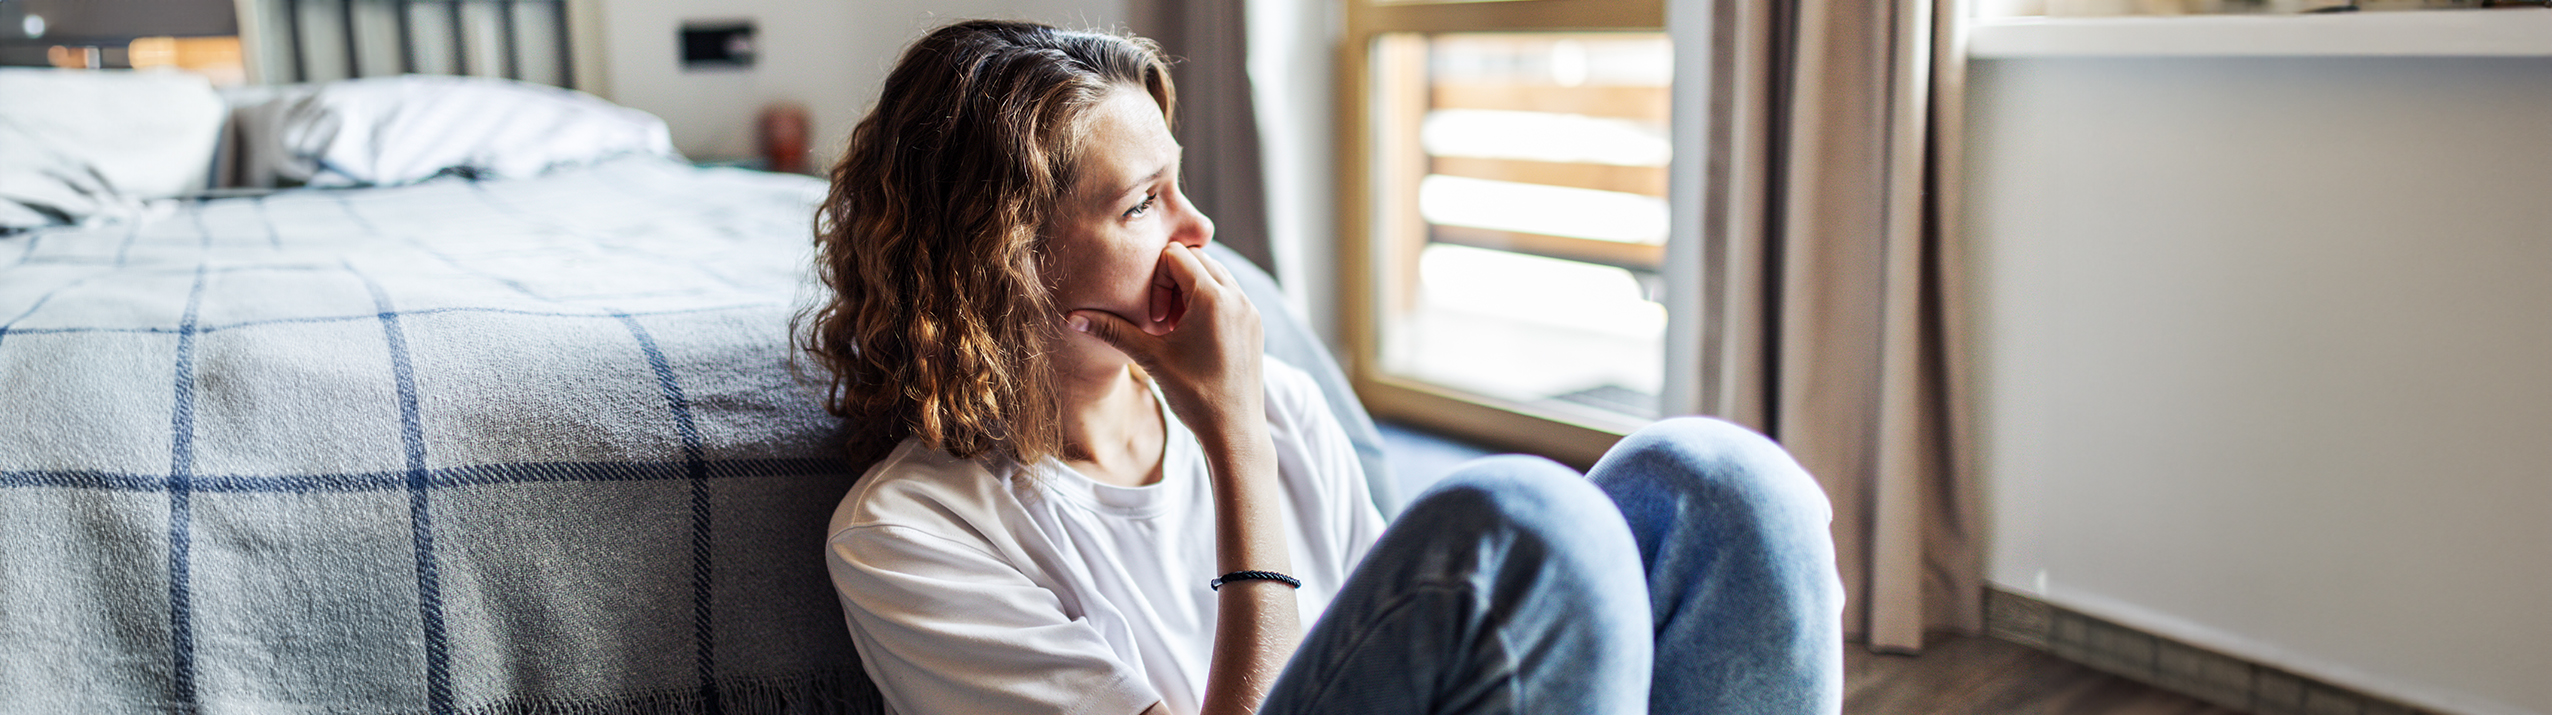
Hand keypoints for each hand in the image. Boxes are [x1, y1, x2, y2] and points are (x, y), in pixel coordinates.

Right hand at [1067, 243, 1265, 445]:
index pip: (1175, 254)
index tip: (1153, 318)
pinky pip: (1229, 294)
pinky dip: (1208, 303)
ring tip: (1176, 329)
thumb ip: (1112, 331)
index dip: (1155, 279)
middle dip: (1172, 282)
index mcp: (1213, 297)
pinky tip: (1193, 337)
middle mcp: (1237, 297)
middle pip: (1196, 259)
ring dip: (1190, 291)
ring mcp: (1249, 309)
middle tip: (1161, 321)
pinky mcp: (1255, 323)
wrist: (1235, 432)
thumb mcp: (1150, 358)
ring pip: (1214, 274)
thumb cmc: (1193, 396)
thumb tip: (1070, 318)